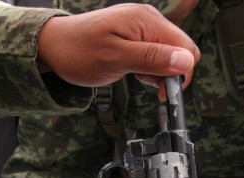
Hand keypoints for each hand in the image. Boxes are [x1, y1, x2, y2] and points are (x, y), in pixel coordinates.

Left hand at [38, 4, 199, 92]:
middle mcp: (150, 21)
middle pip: (182, 51)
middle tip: (148, 84)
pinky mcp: (138, 37)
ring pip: (170, 56)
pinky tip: (135, 71)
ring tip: (137, 76)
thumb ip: (152, 58)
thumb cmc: (79, 52)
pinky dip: (151, 69)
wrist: (56, 46)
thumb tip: (185, 61)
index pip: (187, 48)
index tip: (162, 90)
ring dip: (159, 73)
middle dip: (171, 73)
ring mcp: (144, 28)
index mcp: (147, 21)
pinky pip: (157, 55)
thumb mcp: (116, 58)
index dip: (181, 73)